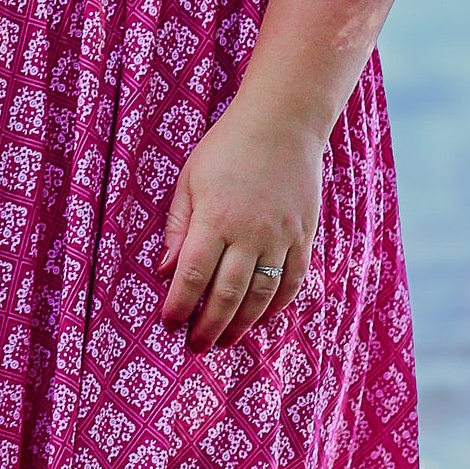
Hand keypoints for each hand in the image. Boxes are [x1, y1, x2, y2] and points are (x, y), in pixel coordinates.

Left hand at [158, 92, 321, 351]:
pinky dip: (277, 305)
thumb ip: (178, 228)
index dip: (180, 304)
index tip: (170, 323)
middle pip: (227, 294)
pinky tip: (262, 319)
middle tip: (196, 346)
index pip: (193, 274)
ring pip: (262, 295)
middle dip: (209, 326)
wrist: (284, 123)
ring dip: (242, 324)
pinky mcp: (303, 236)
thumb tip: (165, 270)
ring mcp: (281, 237)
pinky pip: (292, 281)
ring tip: (226, 341)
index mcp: (215, 218)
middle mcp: (250, 232)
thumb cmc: (227, 148)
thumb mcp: (190, 180)